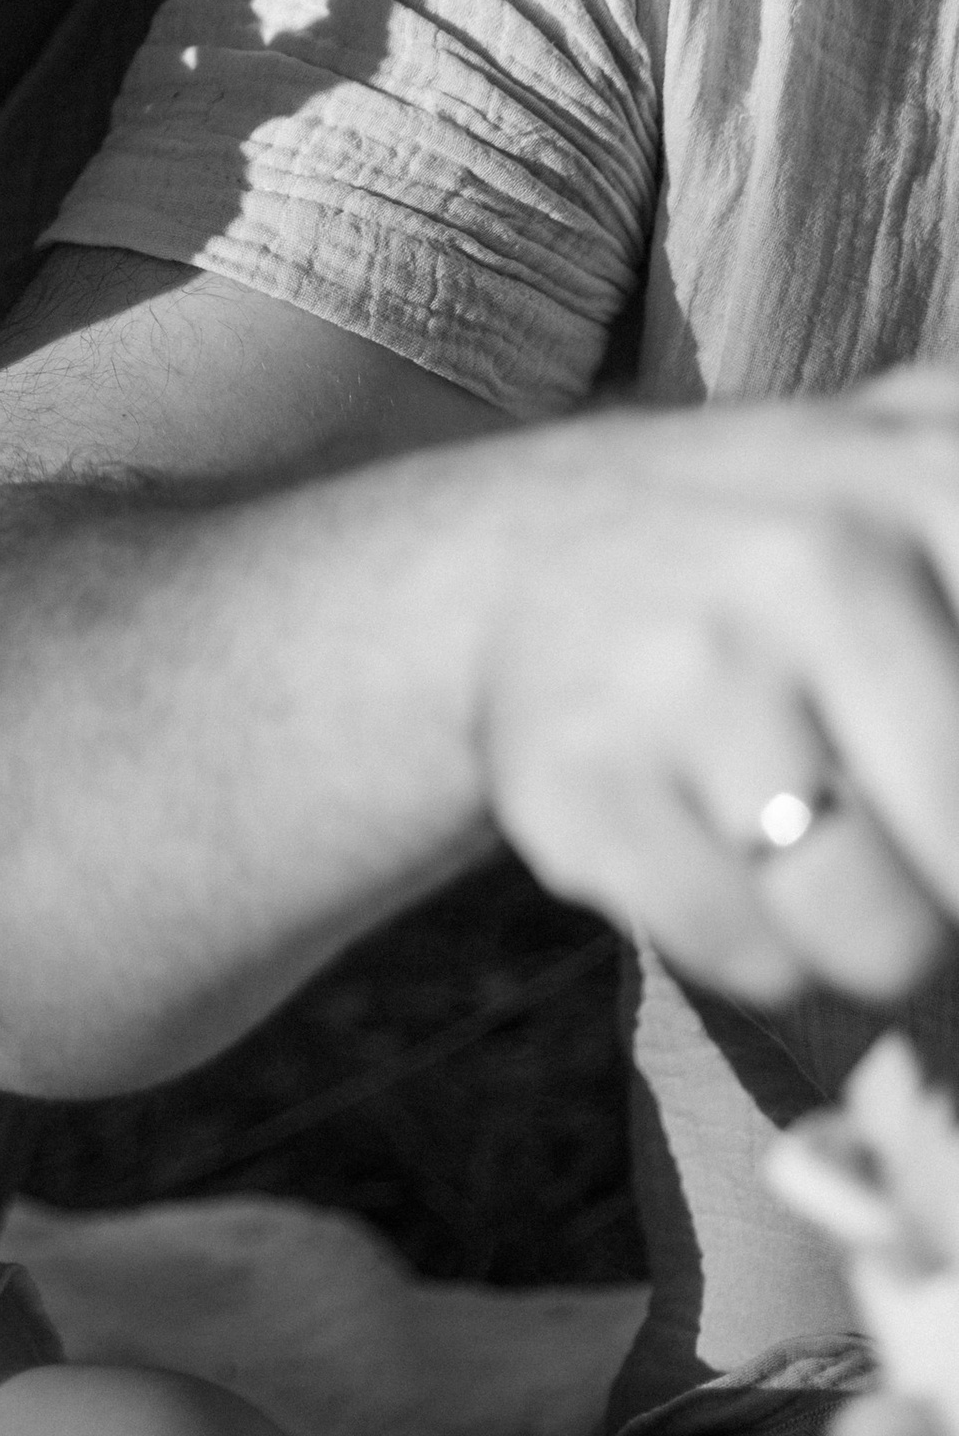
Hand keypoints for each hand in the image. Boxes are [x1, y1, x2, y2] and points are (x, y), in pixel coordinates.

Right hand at [480, 371, 958, 1010]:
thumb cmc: (805, 560)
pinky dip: (747, 941)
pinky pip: (747, 957)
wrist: (520, 553)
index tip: (934, 768)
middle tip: (903, 817)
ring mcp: (690, 662)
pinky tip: (708, 837)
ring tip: (805, 829)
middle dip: (956, 876)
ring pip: (880, 936)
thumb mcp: (943, 484)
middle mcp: (820, 553)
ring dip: (862, 929)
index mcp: (942, 477)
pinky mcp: (577, 776)